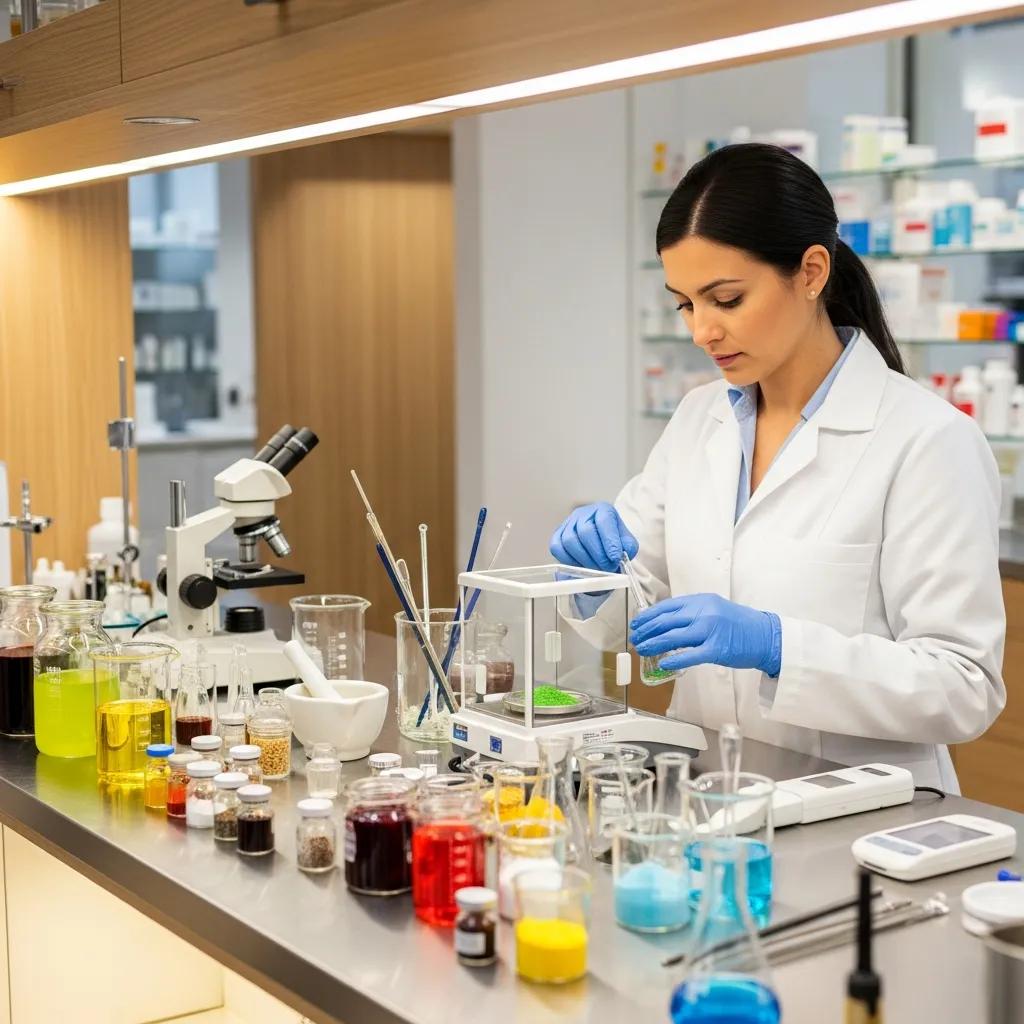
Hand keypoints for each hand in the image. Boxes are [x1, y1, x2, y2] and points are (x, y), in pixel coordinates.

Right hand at [549, 502, 638, 572]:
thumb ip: (628, 547)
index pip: (604, 521)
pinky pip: (557, 548)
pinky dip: (569, 560)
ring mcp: (567, 523)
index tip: (615, 558)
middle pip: (586, 532)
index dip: (609, 541)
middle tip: (608, 568)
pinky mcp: (557, 535)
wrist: (600, 542)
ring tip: (597, 569)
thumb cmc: (613, 541)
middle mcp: (583, 513)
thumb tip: (619, 555)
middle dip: (598, 554)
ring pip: (570, 541)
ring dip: (584, 560)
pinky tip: (581, 566)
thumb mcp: (627, 542)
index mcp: (603, 510)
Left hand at [629, 593, 780, 675]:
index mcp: (701, 600)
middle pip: (666, 621)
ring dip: (653, 644)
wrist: (764, 635)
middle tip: (635, 639)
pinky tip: (663, 663)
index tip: (637, 623)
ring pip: (673, 637)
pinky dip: (674, 659)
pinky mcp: (717, 649)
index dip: (648, 616)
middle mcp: (704, 612)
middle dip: (646, 631)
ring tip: (642, 650)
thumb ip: (692, 612)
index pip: (667, 606)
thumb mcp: (714, 608)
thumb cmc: (738, 624)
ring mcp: (710, 630)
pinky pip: (690, 655)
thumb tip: (666, 622)